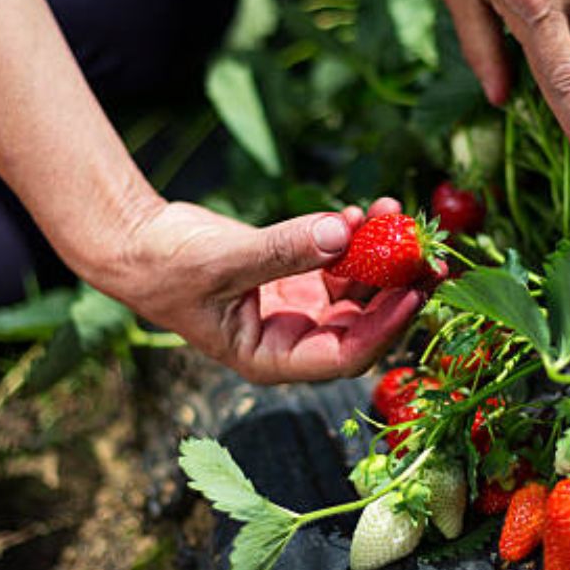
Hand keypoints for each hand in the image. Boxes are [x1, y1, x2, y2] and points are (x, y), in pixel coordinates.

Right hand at [96, 197, 425, 383]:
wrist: (137, 242)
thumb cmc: (166, 266)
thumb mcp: (224, 259)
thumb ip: (284, 248)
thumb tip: (346, 232)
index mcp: (273, 358)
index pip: (345, 356)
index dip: (386, 328)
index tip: (415, 293)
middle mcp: (294, 340)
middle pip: (364, 324)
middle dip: (398, 289)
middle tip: (432, 255)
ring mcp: (299, 309)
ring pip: (359, 290)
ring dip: (382, 256)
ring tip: (397, 214)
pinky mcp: (298, 278)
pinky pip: (342, 263)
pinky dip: (357, 239)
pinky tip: (366, 210)